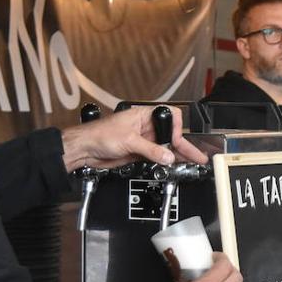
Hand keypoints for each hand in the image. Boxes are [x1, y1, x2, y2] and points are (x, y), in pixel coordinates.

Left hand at [60, 105, 207, 171]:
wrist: (85, 149)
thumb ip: (151, 150)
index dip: (176, 130)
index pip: (169, 117)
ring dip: (177, 155)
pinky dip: (166, 162)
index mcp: (143, 116)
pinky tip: (175, 165)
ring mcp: (143, 141)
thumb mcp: (128, 140)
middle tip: (197, 155)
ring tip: (193, 162)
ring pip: (166, 147)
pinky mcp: (139, 153)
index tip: (176, 142)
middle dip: (183, 145)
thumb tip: (167, 156)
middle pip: (170, 134)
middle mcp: (145, 127)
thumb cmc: (99, 135)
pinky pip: (157, 157)